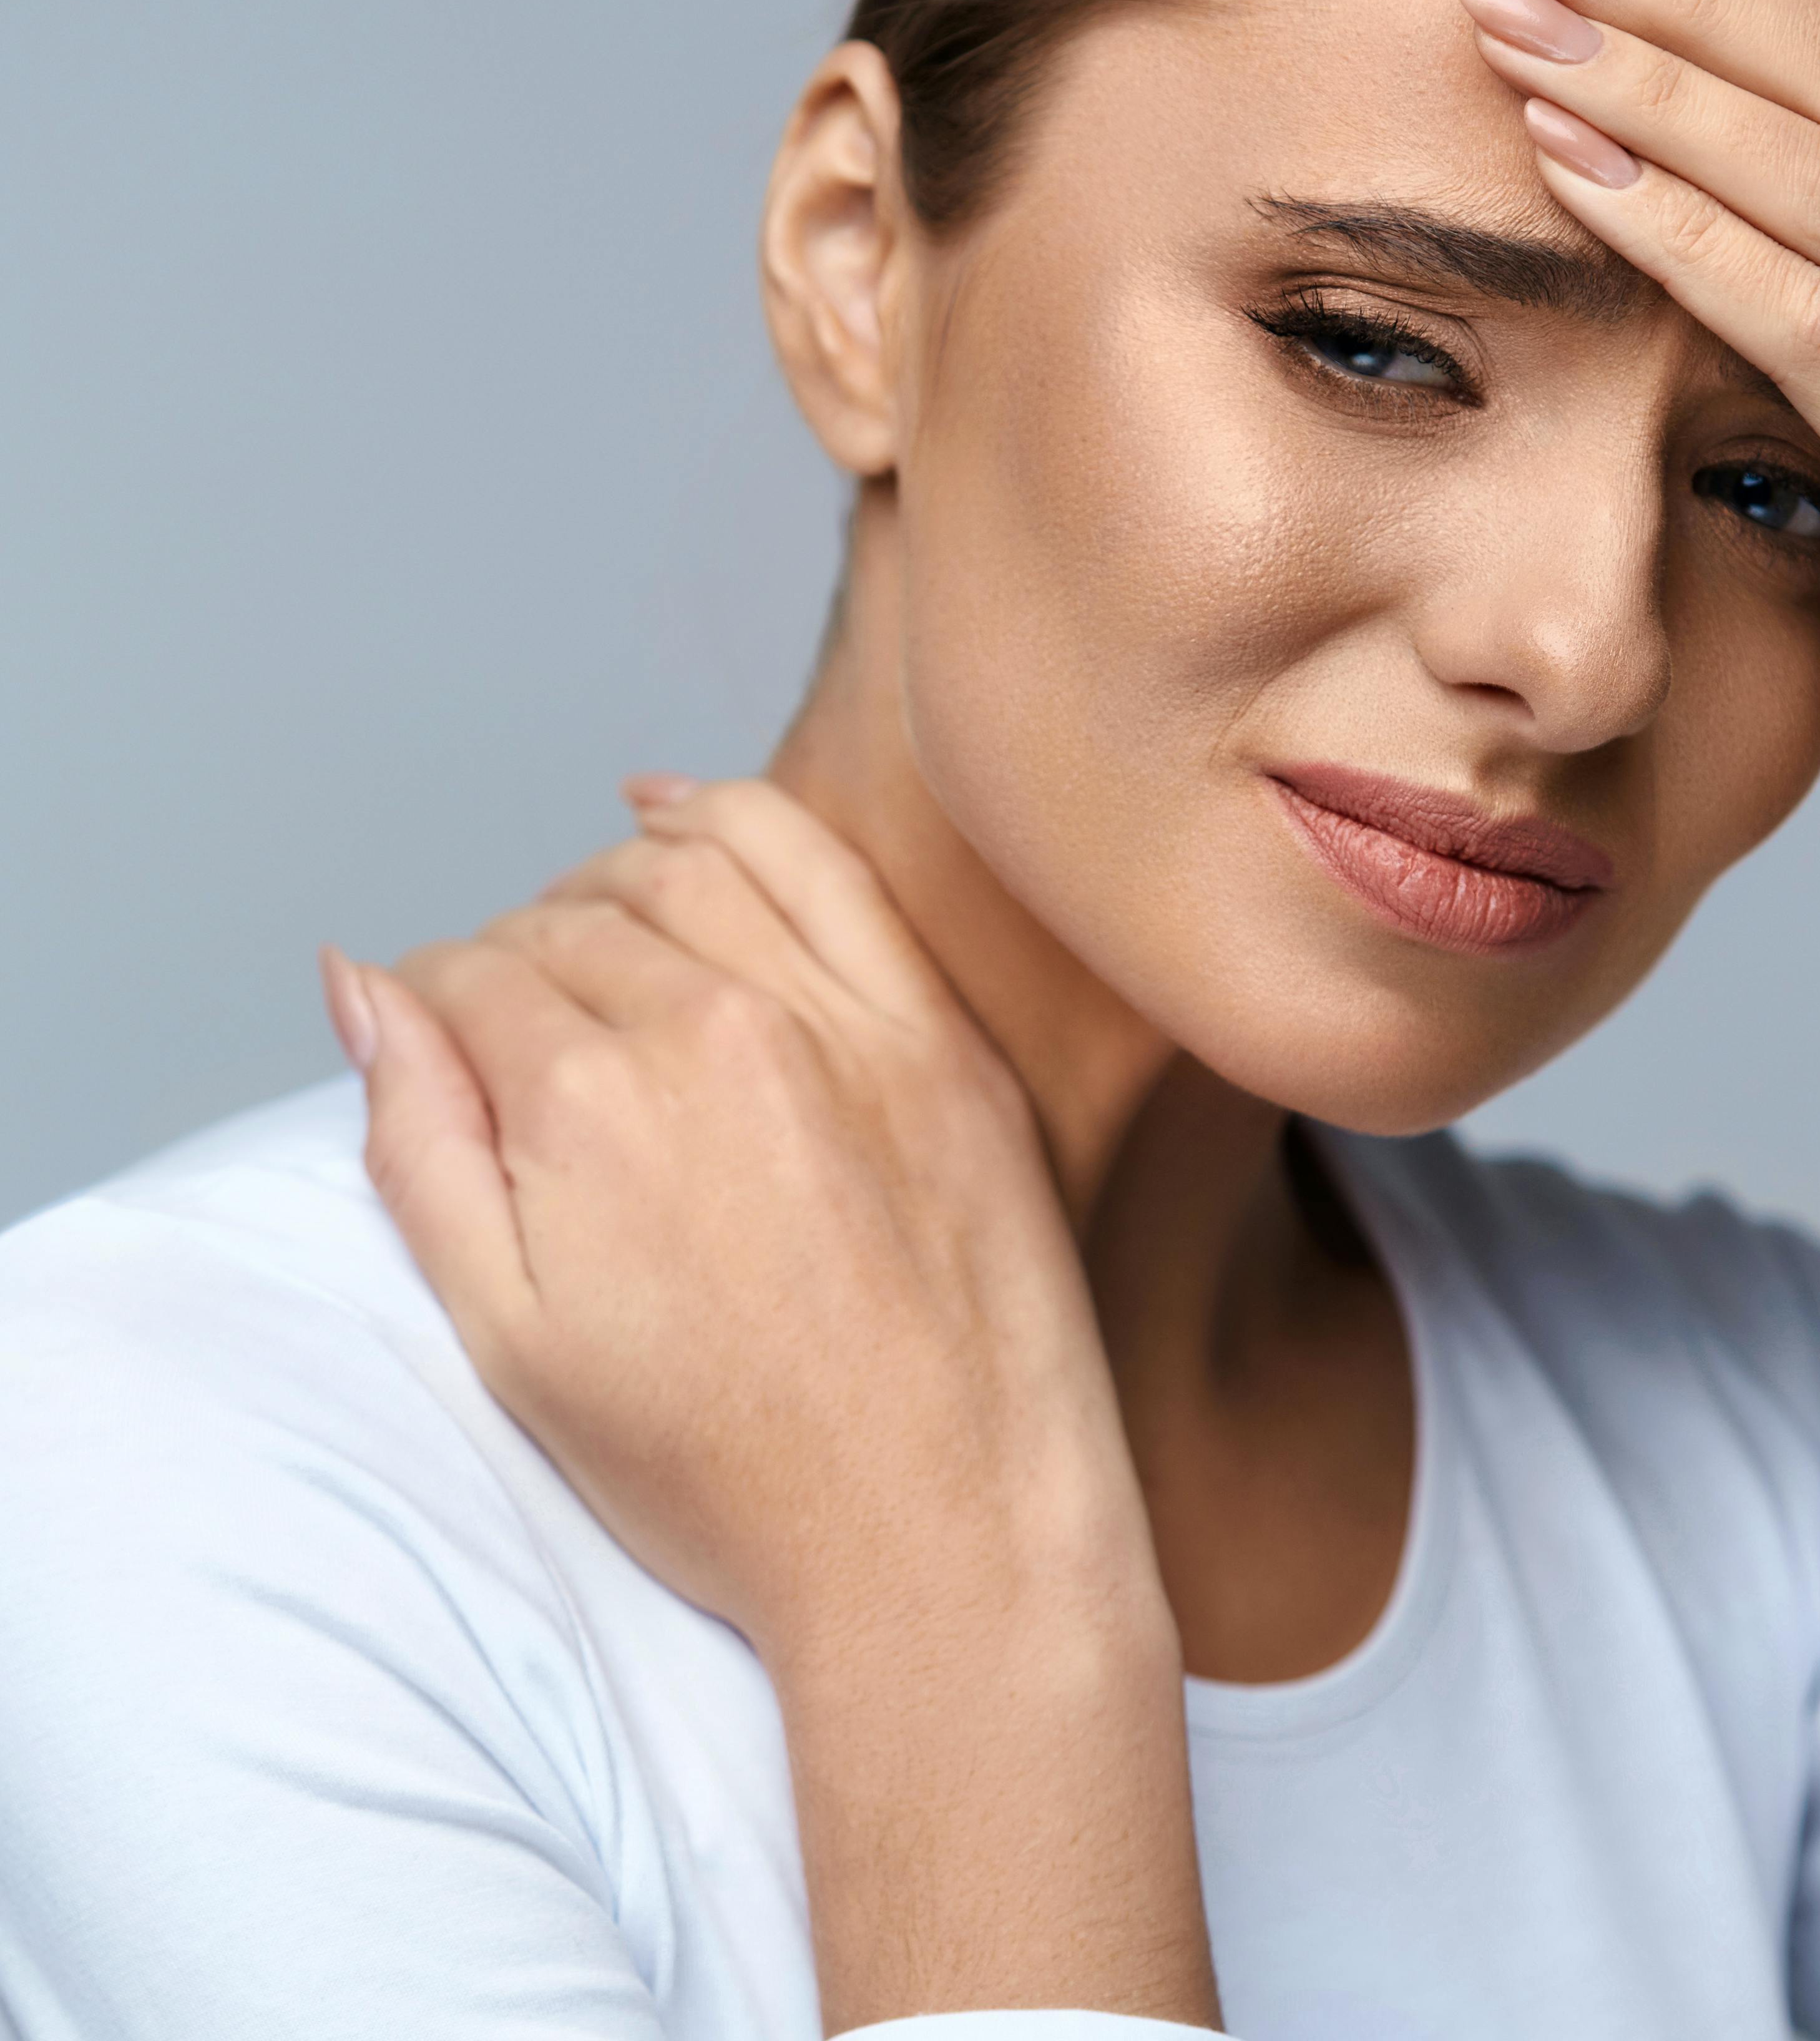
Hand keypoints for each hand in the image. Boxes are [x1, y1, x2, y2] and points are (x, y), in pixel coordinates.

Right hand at [322, 779, 1216, 2030]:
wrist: (941, 1529)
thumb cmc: (723, 1467)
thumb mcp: (511, 1339)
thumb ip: (418, 1144)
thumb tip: (359, 985)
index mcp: (589, 1107)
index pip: (466, 980)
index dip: (436, 1009)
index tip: (447, 1050)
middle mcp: (711, 1031)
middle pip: (564, 923)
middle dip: (513, 957)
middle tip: (519, 1027)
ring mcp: (839, 1019)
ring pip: (676, 869)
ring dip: (604, 880)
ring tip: (587, 930)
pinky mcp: (933, 1031)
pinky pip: (816, 862)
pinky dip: (726, 813)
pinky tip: (670, 810)